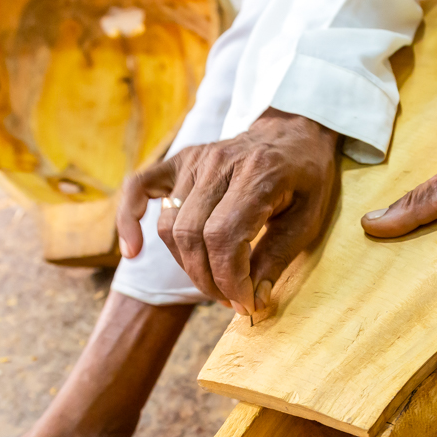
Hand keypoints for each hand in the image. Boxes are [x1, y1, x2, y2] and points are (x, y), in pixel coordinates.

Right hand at [117, 108, 338, 315]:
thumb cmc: (306, 178)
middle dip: (209, 280)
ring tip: (213, 282)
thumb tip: (253, 302)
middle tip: (231, 299)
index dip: (229, 280)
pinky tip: (133, 251)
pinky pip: (139, 187)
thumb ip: (277, 259)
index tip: (246, 304)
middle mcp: (220, 164)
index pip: (223, 238)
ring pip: (170, 226)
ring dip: (187, 265)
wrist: (294, 132)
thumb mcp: (307, 219)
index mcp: (257, 174)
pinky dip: (130, 219)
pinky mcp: (180, 161)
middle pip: (192, 235)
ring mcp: (195, 160)